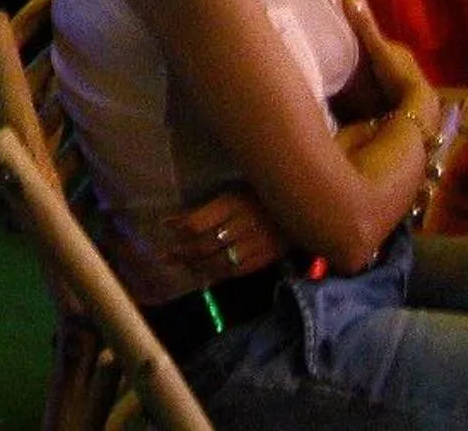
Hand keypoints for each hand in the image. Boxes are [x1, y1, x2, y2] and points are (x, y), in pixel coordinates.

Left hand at [163, 187, 283, 280]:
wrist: (302, 208)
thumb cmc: (262, 194)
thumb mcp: (234, 192)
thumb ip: (210, 208)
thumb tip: (179, 222)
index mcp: (234, 203)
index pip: (199, 222)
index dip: (179, 225)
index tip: (165, 224)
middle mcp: (244, 225)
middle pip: (206, 244)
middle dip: (183, 251)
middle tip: (166, 255)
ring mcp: (257, 245)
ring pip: (219, 262)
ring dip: (196, 265)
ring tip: (180, 265)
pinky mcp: (266, 259)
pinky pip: (236, 272)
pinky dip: (217, 275)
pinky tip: (203, 275)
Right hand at [340, 0, 435, 124]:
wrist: (417, 106)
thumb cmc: (397, 74)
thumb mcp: (377, 48)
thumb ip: (364, 26)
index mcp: (400, 50)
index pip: (379, 42)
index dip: (364, 42)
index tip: (347, 45)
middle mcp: (407, 63)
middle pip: (383, 58)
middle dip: (369, 60)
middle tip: (347, 65)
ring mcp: (408, 82)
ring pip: (386, 75)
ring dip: (374, 77)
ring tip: (354, 83)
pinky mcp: (406, 99)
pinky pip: (388, 91)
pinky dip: (379, 92)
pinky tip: (369, 97)